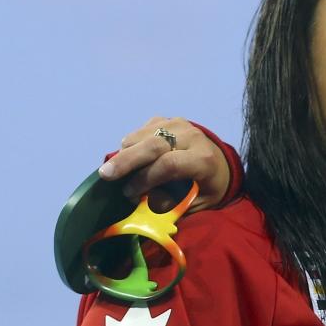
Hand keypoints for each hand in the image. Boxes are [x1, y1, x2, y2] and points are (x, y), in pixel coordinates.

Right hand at [97, 117, 230, 211]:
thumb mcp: (198, 203)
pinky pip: (141, 130)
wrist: (220, 163)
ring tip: (119, 171)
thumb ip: (173, 204)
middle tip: (105, 175)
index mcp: (204, 160)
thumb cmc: (207, 188)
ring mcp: (179, 125)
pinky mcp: (168, 120)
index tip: (129, 193)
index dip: (145, 179)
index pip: (170, 164)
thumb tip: (144, 202)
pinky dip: (131, 144)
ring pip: (142, 135)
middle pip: (153, 144)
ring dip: (126, 153)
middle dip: (126, 161)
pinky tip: (133, 158)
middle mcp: (192, 137)